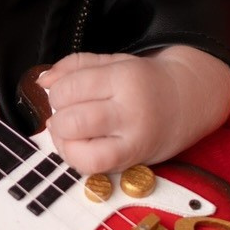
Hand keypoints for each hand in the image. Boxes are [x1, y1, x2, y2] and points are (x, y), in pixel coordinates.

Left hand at [37, 45, 229, 174]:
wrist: (187, 102)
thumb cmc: (145, 82)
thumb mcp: (113, 62)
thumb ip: (74, 66)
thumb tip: (42, 81)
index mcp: (125, 78)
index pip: (71, 88)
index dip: (56, 92)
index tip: (63, 92)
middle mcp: (131, 111)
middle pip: (73, 121)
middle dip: (59, 117)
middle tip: (67, 112)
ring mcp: (133, 140)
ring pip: (80, 152)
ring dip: (64, 142)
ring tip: (69, 131)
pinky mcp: (133, 161)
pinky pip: (93, 168)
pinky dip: (76, 158)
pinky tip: (79, 146)